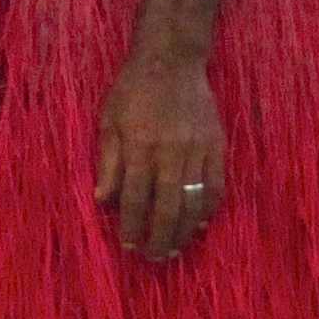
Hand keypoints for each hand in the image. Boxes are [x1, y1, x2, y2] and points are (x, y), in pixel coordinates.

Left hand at [95, 51, 227, 262]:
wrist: (172, 61)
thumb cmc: (132, 91)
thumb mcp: (108, 122)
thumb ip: (108, 162)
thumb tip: (101, 199)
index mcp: (139, 148)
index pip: (133, 198)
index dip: (130, 225)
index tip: (127, 244)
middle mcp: (170, 154)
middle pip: (167, 207)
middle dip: (161, 237)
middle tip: (155, 257)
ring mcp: (198, 151)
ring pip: (195, 201)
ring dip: (186, 230)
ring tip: (177, 247)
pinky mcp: (217, 146)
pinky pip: (217, 185)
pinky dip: (210, 208)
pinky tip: (202, 223)